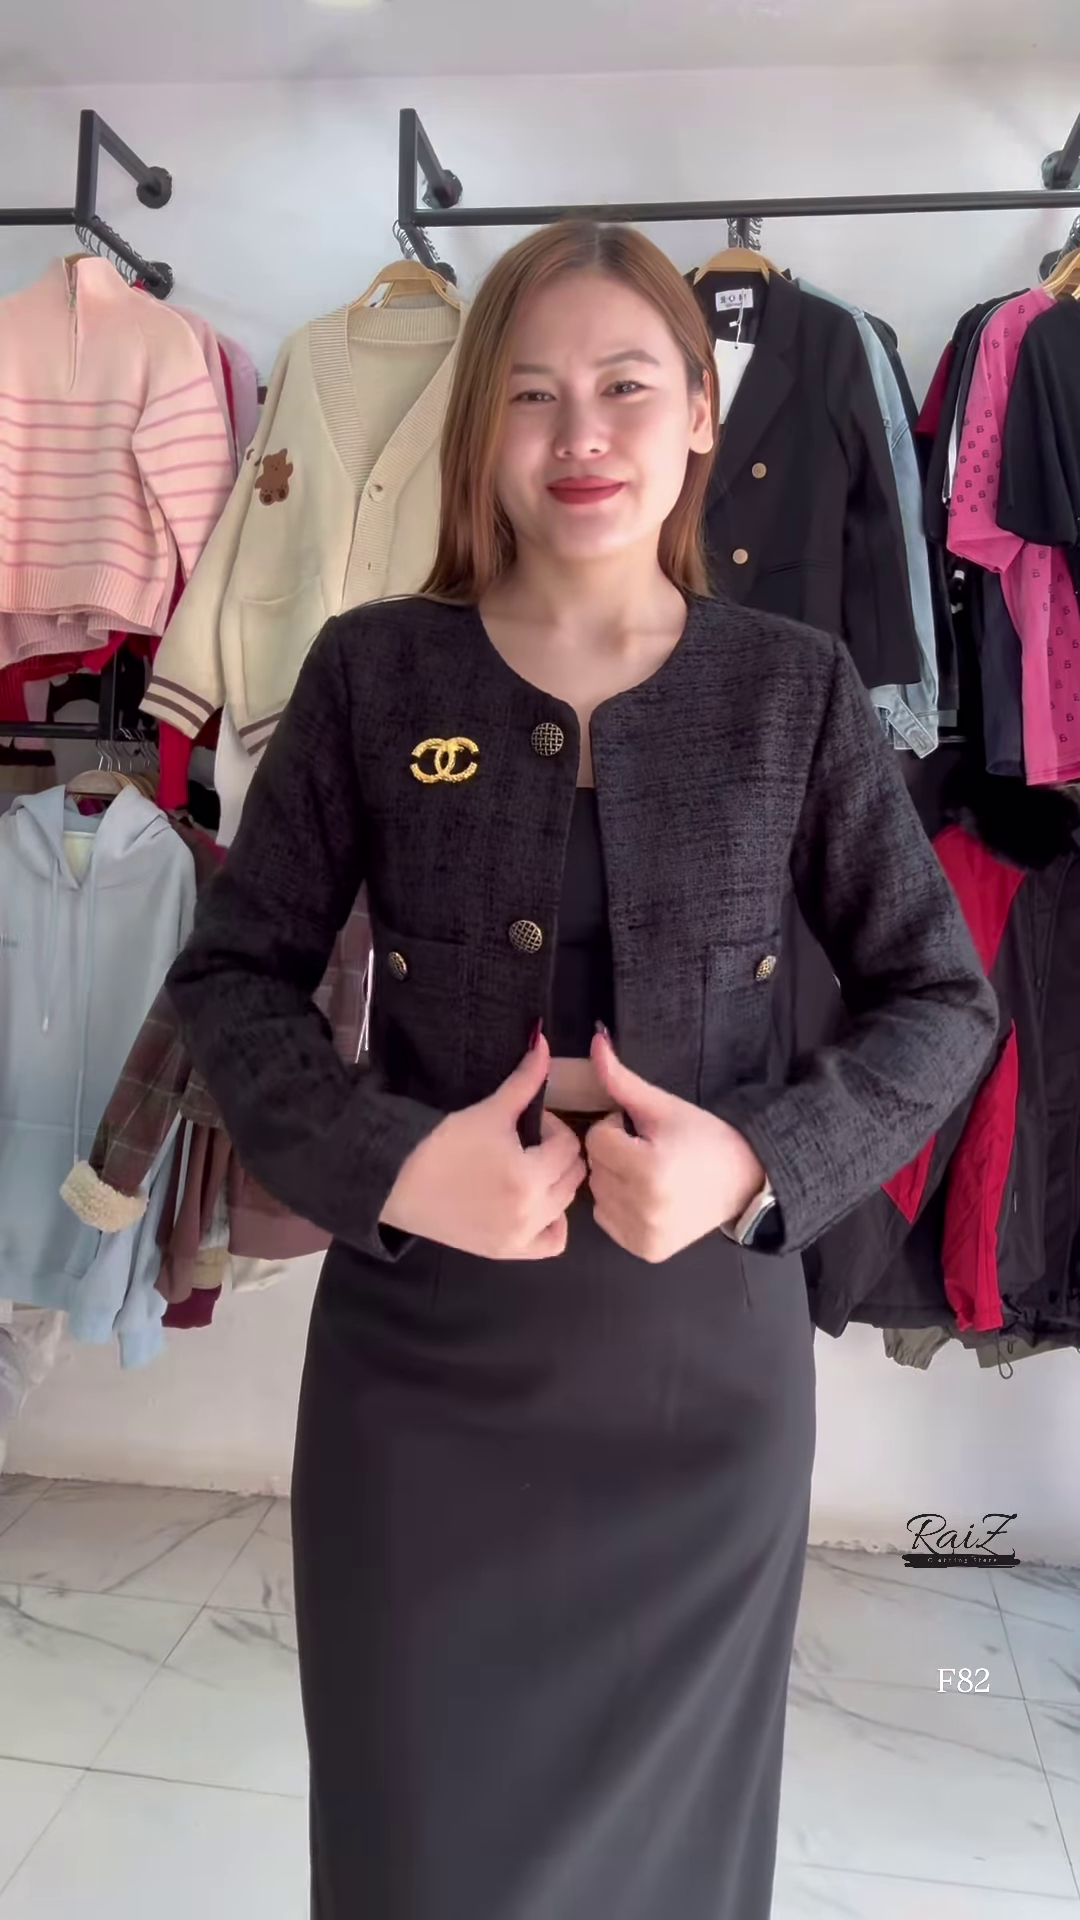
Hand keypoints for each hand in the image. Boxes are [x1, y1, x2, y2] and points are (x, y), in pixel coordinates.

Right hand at [380, 1031, 586, 1258]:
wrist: (397, 1182)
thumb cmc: (441, 1144)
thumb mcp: (488, 1111)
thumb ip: (524, 1080)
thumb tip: (544, 1040)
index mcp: (528, 1176)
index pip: (568, 1146)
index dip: (552, 1126)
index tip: (530, 1121)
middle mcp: (530, 1212)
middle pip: (572, 1177)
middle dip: (557, 1153)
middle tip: (531, 1142)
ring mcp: (519, 1237)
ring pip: (566, 1206)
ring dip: (557, 1182)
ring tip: (531, 1168)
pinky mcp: (505, 1251)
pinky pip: (552, 1244)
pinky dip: (553, 1224)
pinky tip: (538, 1206)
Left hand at [584, 1028, 766, 1261]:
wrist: (744, 1180)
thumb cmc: (704, 1138)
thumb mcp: (664, 1106)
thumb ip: (622, 1080)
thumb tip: (594, 1039)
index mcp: (649, 1170)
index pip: (597, 1139)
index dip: (617, 1127)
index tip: (643, 1131)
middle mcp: (645, 1208)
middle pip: (595, 1167)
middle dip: (614, 1153)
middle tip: (648, 1151)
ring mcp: (645, 1235)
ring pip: (598, 1193)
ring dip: (614, 1179)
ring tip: (648, 1173)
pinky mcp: (647, 1251)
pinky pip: (607, 1219)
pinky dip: (619, 1207)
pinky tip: (647, 1198)